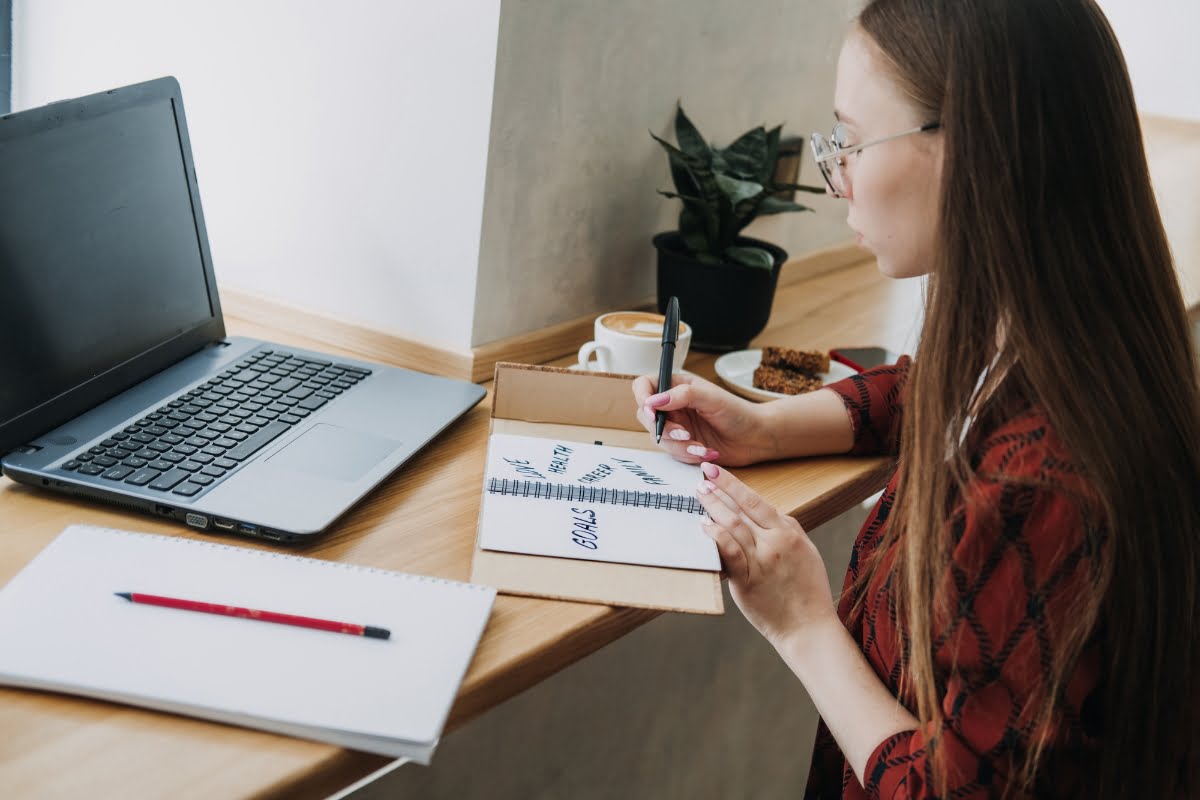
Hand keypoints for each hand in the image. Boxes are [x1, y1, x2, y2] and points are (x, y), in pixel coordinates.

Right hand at [632, 372, 772, 466]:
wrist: (756, 438)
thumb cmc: (738, 412)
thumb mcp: (711, 397)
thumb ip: (682, 395)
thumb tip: (653, 401)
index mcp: (677, 386)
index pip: (645, 386)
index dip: (642, 397)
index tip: (653, 411)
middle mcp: (673, 405)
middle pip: (646, 416)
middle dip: (663, 428)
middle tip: (682, 433)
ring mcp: (676, 426)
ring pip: (658, 438)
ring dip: (678, 445)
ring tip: (700, 446)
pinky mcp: (682, 445)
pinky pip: (672, 453)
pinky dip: (687, 455)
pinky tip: (705, 452)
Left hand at [694, 461, 836, 647]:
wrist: (808, 627)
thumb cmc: (807, 590)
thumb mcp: (807, 550)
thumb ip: (787, 528)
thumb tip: (766, 511)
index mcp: (788, 533)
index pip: (755, 500)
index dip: (732, 483)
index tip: (715, 471)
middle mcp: (774, 544)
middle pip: (740, 510)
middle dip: (717, 491)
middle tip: (700, 478)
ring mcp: (759, 562)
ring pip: (732, 527)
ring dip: (712, 509)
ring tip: (699, 497)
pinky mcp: (746, 582)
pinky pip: (728, 553)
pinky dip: (715, 536)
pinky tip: (704, 526)